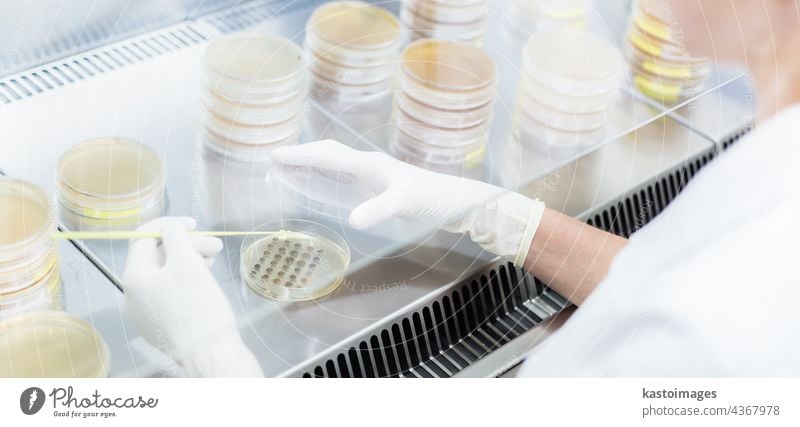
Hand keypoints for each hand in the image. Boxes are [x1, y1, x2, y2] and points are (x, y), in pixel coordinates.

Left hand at [122, 217, 262, 376]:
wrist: (208, 354)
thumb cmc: (197, 306)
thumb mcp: (187, 262)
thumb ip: (176, 236)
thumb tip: (171, 226)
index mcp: (134, 278)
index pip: (142, 238)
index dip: (168, 225)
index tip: (193, 224)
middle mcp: (133, 295)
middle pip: (157, 256)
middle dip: (185, 245)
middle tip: (215, 246)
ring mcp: (146, 312)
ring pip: (166, 274)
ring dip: (189, 260)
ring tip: (213, 260)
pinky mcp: (161, 324)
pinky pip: (170, 292)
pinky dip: (187, 279)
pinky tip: (205, 279)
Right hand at [269, 140, 545, 265]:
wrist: (456, 200)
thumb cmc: (432, 198)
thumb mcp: (406, 203)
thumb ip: (380, 209)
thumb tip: (353, 220)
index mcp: (369, 164)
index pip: (328, 156)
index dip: (301, 157)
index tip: (275, 156)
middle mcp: (368, 165)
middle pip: (328, 154)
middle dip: (301, 156)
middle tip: (274, 160)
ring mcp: (372, 175)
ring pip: (334, 163)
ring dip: (311, 164)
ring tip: (287, 168)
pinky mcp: (377, 186)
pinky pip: (343, 177)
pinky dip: (325, 177)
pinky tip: (320, 185)